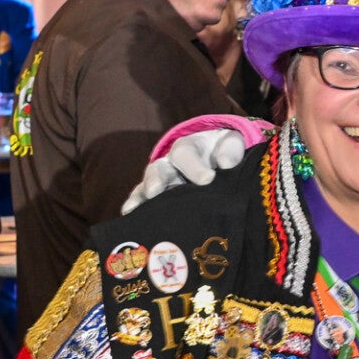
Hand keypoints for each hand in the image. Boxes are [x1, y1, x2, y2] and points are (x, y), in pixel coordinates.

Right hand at [121, 129, 247, 213]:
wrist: (217, 156)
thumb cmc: (223, 151)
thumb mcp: (229, 144)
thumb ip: (230, 150)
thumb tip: (225, 163)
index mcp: (188, 148)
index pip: (185, 153)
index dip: (194, 167)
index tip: (207, 179)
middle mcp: (169, 163)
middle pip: (159, 170)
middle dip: (157, 180)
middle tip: (157, 191)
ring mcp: (160, 180)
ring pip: (147, 186)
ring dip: (142, 197)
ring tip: (135, 208)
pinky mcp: (156, 196)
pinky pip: (141, 199)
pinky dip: (134, 205)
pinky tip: (128, 214)